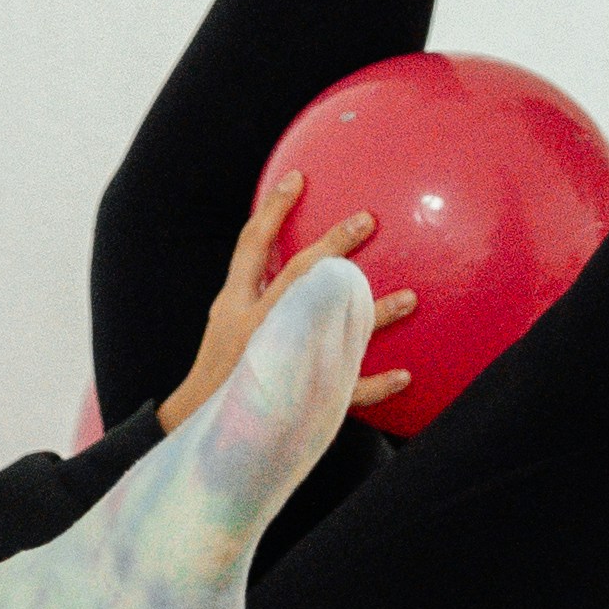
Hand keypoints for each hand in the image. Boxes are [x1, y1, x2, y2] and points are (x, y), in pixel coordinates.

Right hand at [163, 159, 417, 431]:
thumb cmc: (218, 372)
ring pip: (330, 329)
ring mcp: (279, 361)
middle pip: (298, 276)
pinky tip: (405, 374)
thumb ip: (253, 292)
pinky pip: (343, 391)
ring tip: (411, 297)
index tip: (298, 178)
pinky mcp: (296, 397)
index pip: (251, 247)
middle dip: (333, 245)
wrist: (198, 431)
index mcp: (235, 307)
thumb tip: (286, 259)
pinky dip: (375, 383)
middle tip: (367, 220)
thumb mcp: (224, 325)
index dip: (273, 210)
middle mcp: (257, 328)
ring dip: (374, 313)